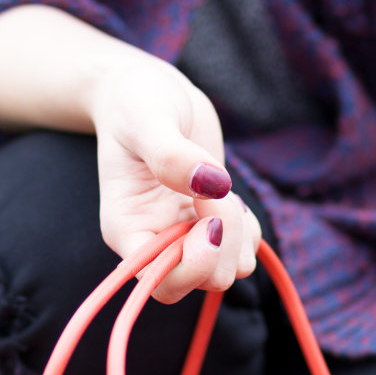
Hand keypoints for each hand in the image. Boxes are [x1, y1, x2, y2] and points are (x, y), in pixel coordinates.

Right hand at [86, 59, 260, 302]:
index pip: (158, 282)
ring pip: (227, 272)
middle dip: (224, 244)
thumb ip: (171, 154)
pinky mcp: (209, 227)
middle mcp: (154, 241)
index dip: (193, 265)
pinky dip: (248, 230)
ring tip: (223, 190)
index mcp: (126, 228)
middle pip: (200, 282)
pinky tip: (232, 196)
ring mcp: (183, 238)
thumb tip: (212, 184)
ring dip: (239, 236)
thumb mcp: (146, 119)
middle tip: (219, 194)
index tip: (210, 219)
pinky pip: (242, 251)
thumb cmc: (135, 102)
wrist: (151, 92)